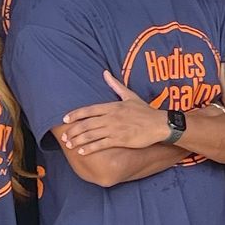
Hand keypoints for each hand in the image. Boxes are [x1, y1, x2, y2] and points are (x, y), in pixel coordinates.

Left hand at [57, 71, 175, 157]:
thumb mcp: (130, 95)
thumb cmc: (145, 111)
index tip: (64, 119)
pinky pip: (101, 144)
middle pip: (87, 124)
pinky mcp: (120, 140)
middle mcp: (111, 117)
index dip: (75, 114)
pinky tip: (82, 152)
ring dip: (78, 140)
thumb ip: (115, 85)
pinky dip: (90, 148)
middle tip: (64, 137)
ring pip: (91, 135)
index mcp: (112, 106)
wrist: (159, 124)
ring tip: (70, 145)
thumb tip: (105, 72)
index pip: (89, 110)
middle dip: (73, 130)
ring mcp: (115, 129)